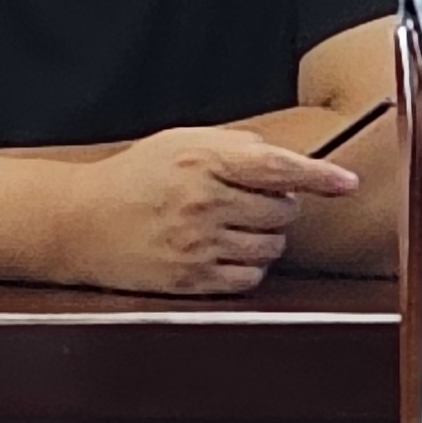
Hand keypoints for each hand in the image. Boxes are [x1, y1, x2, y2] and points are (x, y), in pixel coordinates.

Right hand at [67, 125, 363, 295]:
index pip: (279, 168)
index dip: (320, 176)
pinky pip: (251, 278)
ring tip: (228, 229)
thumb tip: (286, 160)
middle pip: (284, 212)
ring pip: (272, 247)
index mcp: (201, 162)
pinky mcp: (192, 279)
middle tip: (243, 203)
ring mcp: (197, 244)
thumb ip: (233, 145)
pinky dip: (246, 267)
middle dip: (274, 208)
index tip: (346, 183)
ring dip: (262, 239)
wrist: (75, 223)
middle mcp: (202, 203)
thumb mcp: (176, 143)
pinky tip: (220, 252)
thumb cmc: (129, 180)